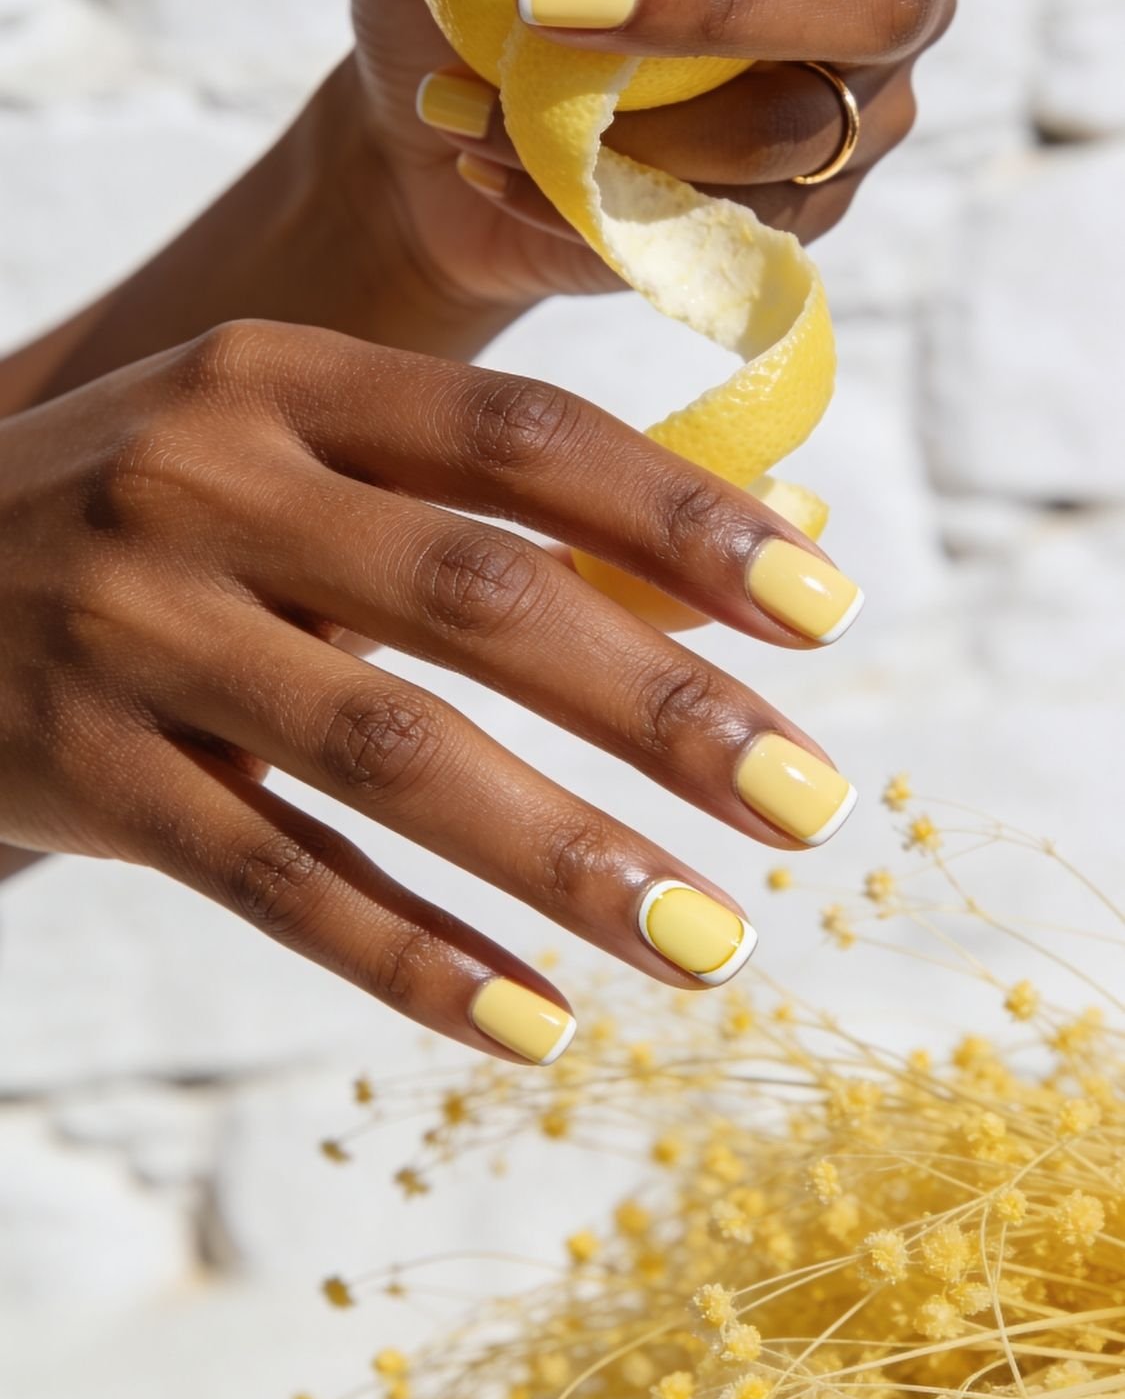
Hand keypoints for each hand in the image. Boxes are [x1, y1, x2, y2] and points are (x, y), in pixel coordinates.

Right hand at [0, 321, 864, 1060]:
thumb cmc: (162, 514)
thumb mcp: (299, 452)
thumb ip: (512, 495)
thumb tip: (785, 531)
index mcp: (279, 377)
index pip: (520, 435)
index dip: (682, 518)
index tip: (823, 608)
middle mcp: (201, 483)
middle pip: (476, 595)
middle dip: (662, 706)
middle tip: (808, 801)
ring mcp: (131, 631)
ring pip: (385, 754)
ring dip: (566, 858)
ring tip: (708, 938)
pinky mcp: (79, 771)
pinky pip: (272, 881)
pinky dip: (410, 958)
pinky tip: (532, 1021)